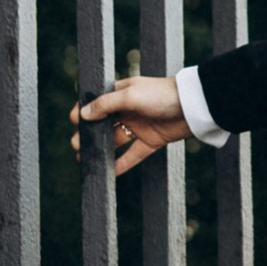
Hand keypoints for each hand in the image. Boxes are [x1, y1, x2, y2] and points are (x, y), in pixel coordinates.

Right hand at [71, 75, 190, 179]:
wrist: (193, 106)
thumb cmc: (161, 94)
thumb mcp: (130, 95)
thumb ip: (106, 105)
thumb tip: (82, 114)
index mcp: (121, 93)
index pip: (97, 102)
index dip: (84, 111)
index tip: (73, 122)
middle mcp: (128, 110)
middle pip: (102, 124)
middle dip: (88, 135)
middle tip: (76, 146)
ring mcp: (139, 126)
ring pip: (115, 141)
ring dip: (101, 150)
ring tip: (86, 160)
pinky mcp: (151, 141)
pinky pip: (133, 155)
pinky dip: (122, 164)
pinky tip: (109, 172)